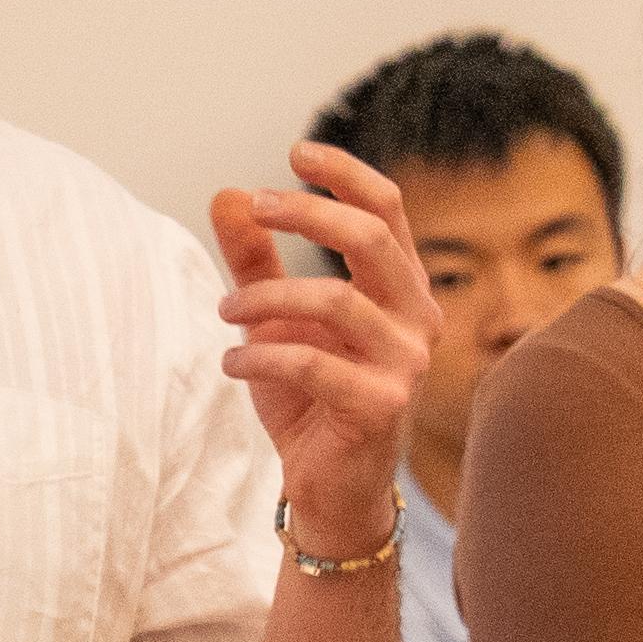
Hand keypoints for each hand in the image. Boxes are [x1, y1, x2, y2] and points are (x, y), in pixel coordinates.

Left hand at [209, 145, 439, 552]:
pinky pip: (314, 362)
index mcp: (400, 289)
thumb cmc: (308, 399)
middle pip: (371, 238)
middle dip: (309, 212)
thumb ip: (257, 262)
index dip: (345, 173)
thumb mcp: (275, 321)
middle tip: (257, 207)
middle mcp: (417, 319)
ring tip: (225, 312)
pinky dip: (261, 356)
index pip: (387, 210)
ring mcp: (406, 364)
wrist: (328, 489)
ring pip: (337, 300)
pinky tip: (231, 364)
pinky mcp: (381, 406)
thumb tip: (228, 194)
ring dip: (267, 298)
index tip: (295, 152)